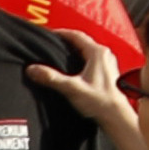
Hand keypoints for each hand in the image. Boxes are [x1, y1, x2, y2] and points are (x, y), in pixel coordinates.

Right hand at [25, 25, 148, 149]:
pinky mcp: (108, 72)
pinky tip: (72, 67)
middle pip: (82, 41)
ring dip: (74, 50)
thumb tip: (33, 69)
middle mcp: (105, 55)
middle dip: (66, 41)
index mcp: (98, 53)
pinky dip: (80, 59)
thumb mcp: (72, 88)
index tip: (49, 34)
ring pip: (87, 50)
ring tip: (59, 53)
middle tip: (52, 43)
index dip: (62, 33)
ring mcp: (108, 63)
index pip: (77, 35)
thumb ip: (52, 78)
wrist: (116, 116)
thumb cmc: (100, 102)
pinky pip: (91, 59)